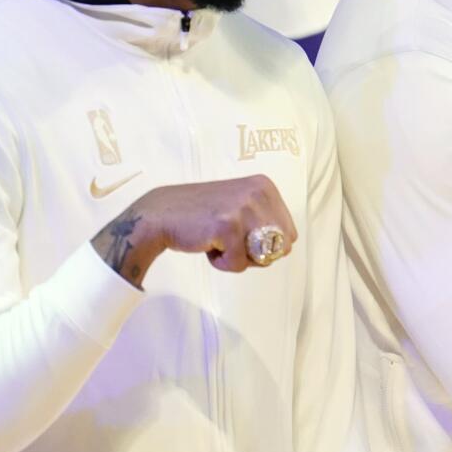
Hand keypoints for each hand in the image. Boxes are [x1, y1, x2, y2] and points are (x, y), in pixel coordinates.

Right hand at [91, 175, 298, 286]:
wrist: (161, 215)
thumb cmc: (202, 216)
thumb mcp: (242, 206)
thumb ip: (267, 221)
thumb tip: (289, 247)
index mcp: (266, 187)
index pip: (290, 234)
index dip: (266, 245)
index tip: (241, 234)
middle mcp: (259, 192)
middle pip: (280, 248)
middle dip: (255, 254)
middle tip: (229, 240)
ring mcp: (244, 207)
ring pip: (260, 257)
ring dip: (237, 259)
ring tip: (218, 240)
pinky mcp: (228, 225)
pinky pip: (238, 264)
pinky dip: (221, 263)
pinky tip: (207, 244)